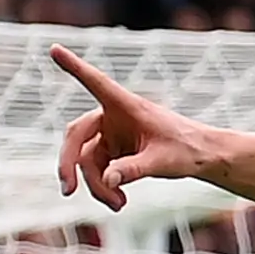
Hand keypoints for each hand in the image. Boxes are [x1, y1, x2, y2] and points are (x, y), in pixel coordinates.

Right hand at [51, 45, 218, 209]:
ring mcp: (109, 134)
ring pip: (87, 161)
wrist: (200, 157)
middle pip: (76, 136)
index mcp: (126, 105)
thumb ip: (135, 169)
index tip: (54, 48)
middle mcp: (112, 116)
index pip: (95, 82)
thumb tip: (108, 180)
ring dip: (96, 185)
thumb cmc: (186, 150)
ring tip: (119, 205)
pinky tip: (119, 201)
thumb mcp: (163, 161)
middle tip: (67, 189)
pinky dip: (104, 187)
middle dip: (69, 164)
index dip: (74, 67)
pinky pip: (97, 170)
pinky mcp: (112, 151)